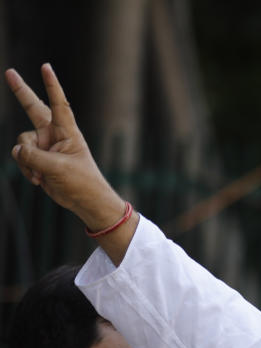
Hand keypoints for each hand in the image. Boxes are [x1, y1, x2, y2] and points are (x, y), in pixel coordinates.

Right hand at [6, 63, 124, 228]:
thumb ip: (33, 157)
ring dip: (27, 161)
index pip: (59, 104)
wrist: (84, 201)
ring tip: (41, 174)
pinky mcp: (38, 158)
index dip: (51, 85)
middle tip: (10, 72)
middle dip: (21, 91)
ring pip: (22, 143)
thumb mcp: (58, 168)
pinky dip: (26, 169)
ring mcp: (45, 146)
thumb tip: (17, 150)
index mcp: (68, 132)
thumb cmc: (81, 182)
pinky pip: (21, 157)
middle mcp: (54, 135)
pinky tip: (39, 180)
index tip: (46, 66)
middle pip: (33, 108)